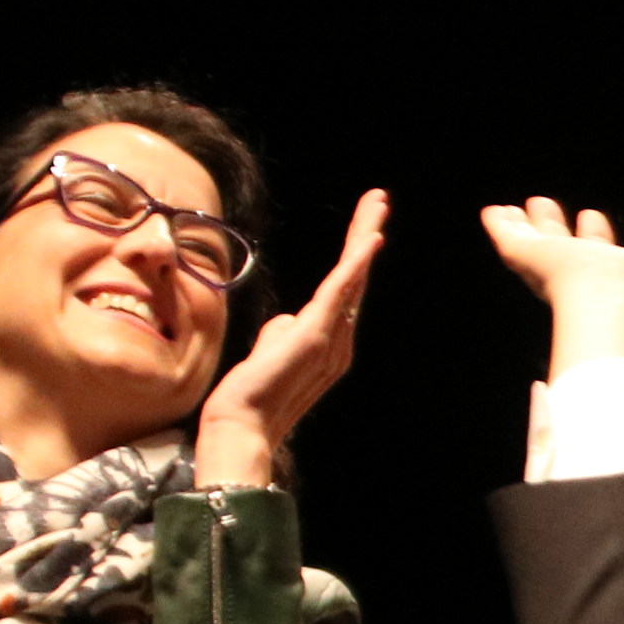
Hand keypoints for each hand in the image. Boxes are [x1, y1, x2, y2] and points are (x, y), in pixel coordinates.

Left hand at [194, 188, 388, 487]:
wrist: (243, 423)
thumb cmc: (252, 393)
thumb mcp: (270, 351)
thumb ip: (282, 331)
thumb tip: (287, 320)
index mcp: (330, 342)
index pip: (346, 289)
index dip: (357, 255)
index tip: (368, 225)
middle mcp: (340, 340)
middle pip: (357, 278)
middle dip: (367, 234)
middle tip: (380, 199)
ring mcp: (332, 339)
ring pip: (353, 278)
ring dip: (365, 236)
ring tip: (377, 204)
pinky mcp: (317, 335)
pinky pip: (341, 293)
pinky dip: (357, 265)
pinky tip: (371, 240)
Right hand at [479, 198, 623, 375]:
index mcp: (619, 277)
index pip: (602, 254)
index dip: (598, 237)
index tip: (593, 218)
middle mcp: (585, 274)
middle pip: (563, 246)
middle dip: (555, 227)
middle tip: (544, 207)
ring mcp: (557, 268)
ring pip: (535, 244)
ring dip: (525, 226)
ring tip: (513, 210)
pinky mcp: (533, 259)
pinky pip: (511, 242)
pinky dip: (501, 228)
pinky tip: (491, 213)